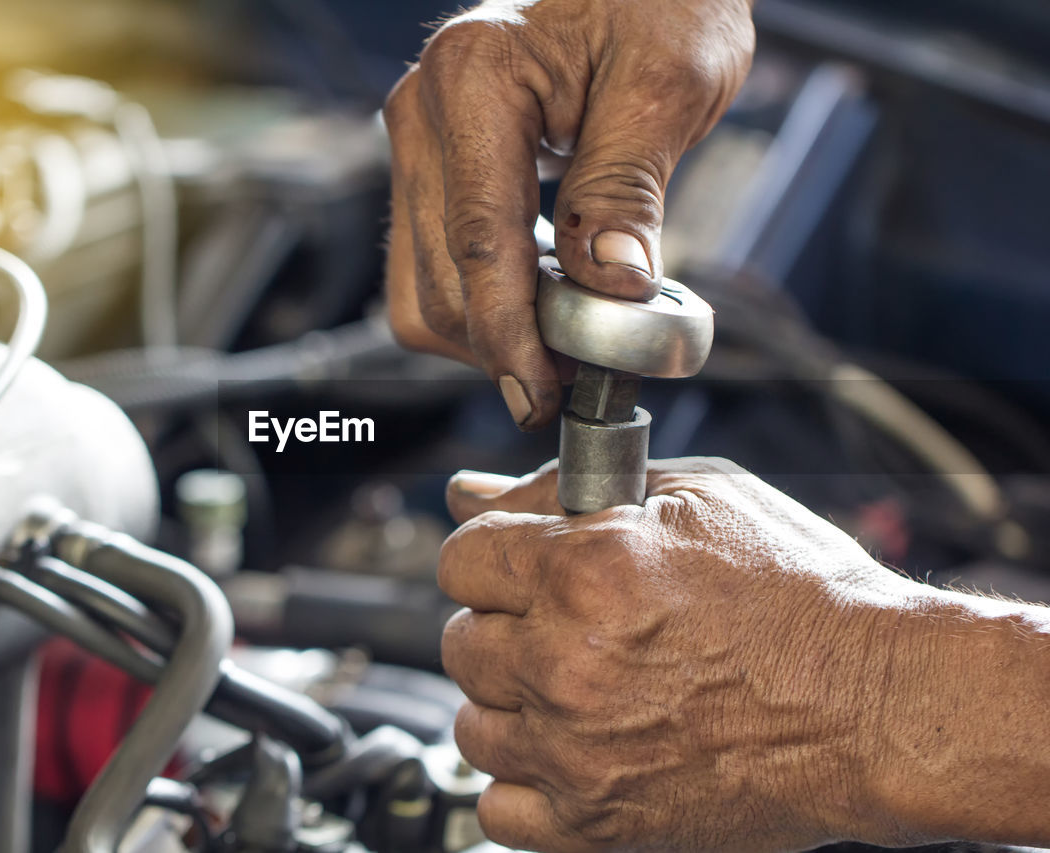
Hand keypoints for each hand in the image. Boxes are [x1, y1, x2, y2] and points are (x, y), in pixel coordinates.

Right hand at [384, 0, 753, 428]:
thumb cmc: (658, 3)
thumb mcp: (668, 84)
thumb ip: (626, 188)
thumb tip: (608, 286)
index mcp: (474, 78)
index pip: (479, 239)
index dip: (508, 333)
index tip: (541, 393)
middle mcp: (425, 110)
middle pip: (439, 279)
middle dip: (503, 343)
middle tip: (580, 372)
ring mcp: (418, 142)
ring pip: (422, 288)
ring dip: (486, 334)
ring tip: (564, 342)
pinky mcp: (430, 169)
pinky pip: (432, 266)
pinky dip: (481, 305)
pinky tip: (540, 304)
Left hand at [438, 458, 1049, 851]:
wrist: (877, 705)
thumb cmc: (799, 595)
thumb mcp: (691, 499)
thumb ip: (559, 488)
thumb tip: (469, 490)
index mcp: (582, 569)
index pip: (460, 558)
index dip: (492, 557)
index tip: (519, 570)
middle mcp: (565, 660)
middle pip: (460, 641)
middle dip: (503, 626)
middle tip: (564, 627)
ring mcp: (576, 751)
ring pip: (472, 725)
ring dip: (512, 705)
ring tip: (576, 689)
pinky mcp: (597, 824)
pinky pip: (500, 807)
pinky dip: (525, 780)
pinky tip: (572, 750)